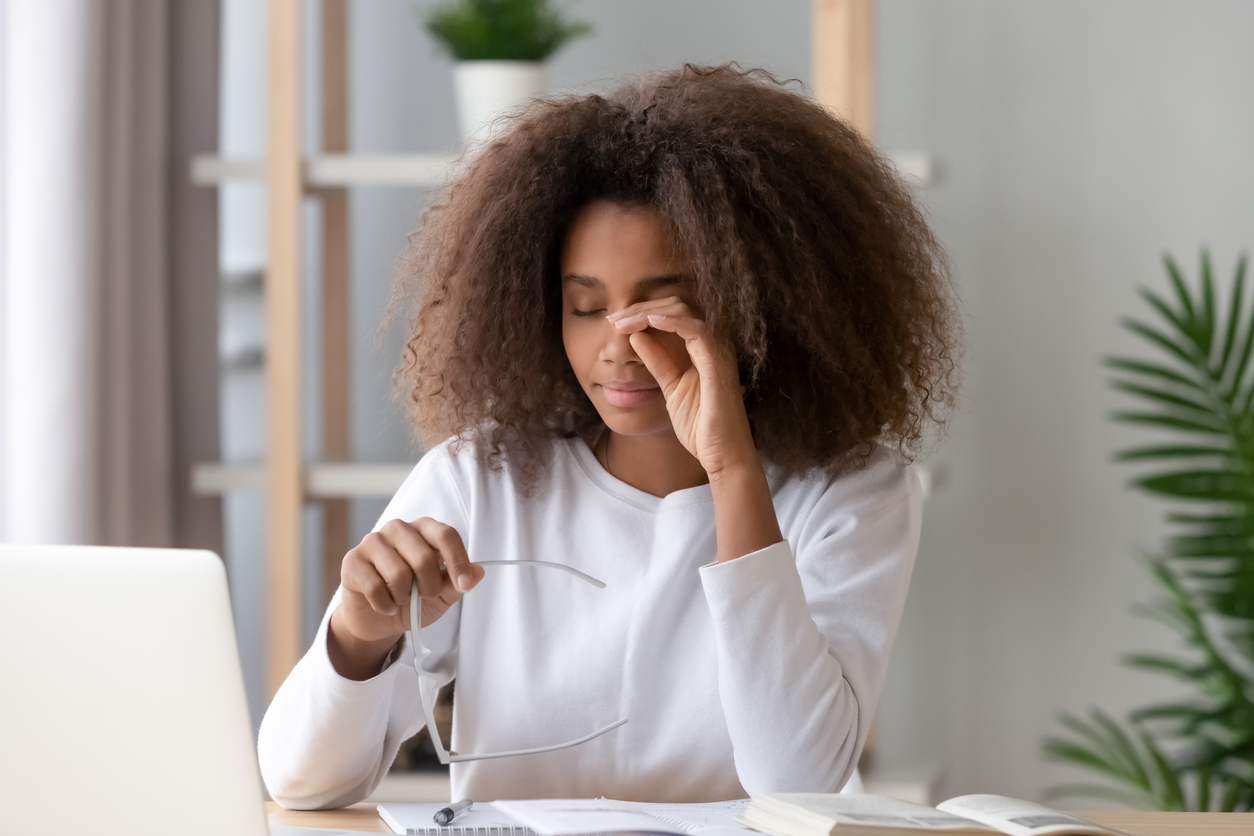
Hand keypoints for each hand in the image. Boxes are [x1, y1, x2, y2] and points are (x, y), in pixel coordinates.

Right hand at [335, 517, 484, 644]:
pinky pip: (375, 588)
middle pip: (423, 557)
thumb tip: (479, 571)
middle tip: (423, 596)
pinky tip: (384, 605)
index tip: (465, 585)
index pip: (446, 534)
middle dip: (429, 587)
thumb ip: (457, 583)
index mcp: (423, 529)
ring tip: (401, 599)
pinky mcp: (352, 561)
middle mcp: (397, 529)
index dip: (458, 561)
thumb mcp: (441, 595)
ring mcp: (372, 542)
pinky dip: (385, 605)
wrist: (377, 620)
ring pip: (398, 574)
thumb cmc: (412, 600)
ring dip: (404, 598)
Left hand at [608, 296, 756, 477]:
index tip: (614, 323)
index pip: (672, 315)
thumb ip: (658, 362)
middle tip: (612, 320)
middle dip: (640, 309)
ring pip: (682, 311)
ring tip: (622, 321)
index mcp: (704, 348)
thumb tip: (636, 337)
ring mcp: (719, 349)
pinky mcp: (719, 361)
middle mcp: (714, 342)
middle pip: (675, 306)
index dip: (642, 314)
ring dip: (648, 312)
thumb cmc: (702, 426)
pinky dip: (670, 321)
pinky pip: (694, 329)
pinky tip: (648, 322)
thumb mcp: (671, 387)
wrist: (722, 455)